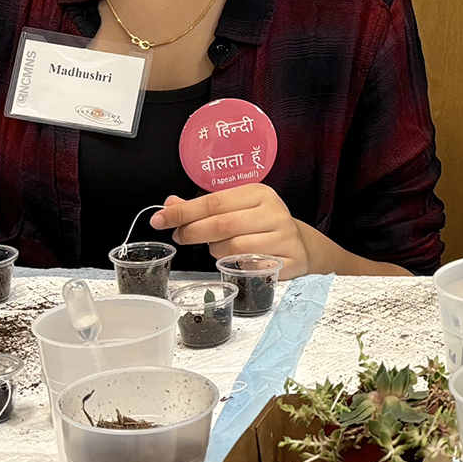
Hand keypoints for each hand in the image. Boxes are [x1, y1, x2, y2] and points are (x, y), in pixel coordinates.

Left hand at [149, 185, 328, 278]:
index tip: (160, 219)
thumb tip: (170, 204)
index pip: (214, 201)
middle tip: (179, 237)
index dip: (184, 212)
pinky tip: (237, 261)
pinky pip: (251, 268)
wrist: (301, 243)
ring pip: (234, 249)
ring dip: (216, 251)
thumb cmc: (262, 224)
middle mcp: (274, 212)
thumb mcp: (235, 208)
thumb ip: (203, 207)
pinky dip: (238, 267)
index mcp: (259, 193)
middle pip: (222, 225)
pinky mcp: (290, 261)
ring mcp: (284, 237)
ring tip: (217, 248)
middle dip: (192, 233)